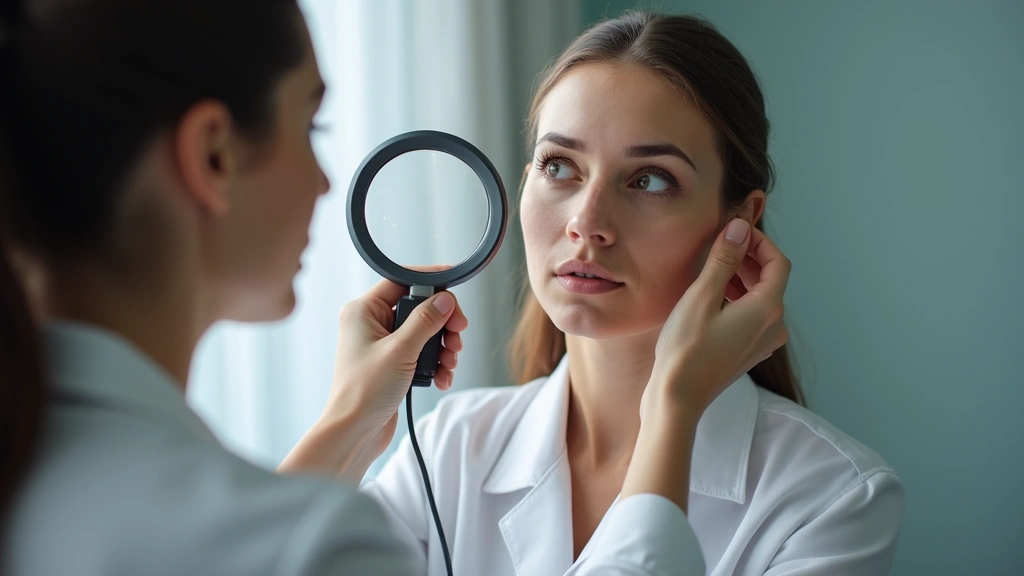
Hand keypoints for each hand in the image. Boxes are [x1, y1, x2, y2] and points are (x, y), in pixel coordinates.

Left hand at [328, 277, 467, 455]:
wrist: (354, 433)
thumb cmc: (363, 393)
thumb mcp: (400, 350)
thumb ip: (425, 321)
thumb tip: (444, 300)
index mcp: (363, 311)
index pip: (401, 281)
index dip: (430, 281)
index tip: (453, 286)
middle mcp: (371, 324)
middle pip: (418, 308)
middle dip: (443, 324)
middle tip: (457, 335)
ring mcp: (382, 345)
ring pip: (424, 332)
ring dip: (442, 347)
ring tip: (450, 363)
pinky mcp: (392, 364)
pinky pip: (421, 354)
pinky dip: (435, 364)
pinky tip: (442, 378)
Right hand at [645, 218, 790, 418]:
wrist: (678, 397)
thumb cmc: (686, 349)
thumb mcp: (702, 296)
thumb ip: (724, 259)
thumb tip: (740, 227)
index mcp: (767, 309)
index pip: (778, 262)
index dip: (759, 241)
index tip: (735, 230)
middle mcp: (774, 326)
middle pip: (771, 280)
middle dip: (749, 258)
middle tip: (720, 246)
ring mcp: (764, 342)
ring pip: (761, 298)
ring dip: (742, 278)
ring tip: (712, 271)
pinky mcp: (750, 351)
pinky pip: (753, 316)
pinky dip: (738, 299)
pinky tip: (713, 298)